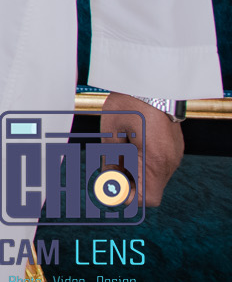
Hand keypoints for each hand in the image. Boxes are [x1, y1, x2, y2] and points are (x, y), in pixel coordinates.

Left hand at [100, 92, 183, 207]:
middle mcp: (169, 162)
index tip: (114, 189)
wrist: (150, 81)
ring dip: (136, 172)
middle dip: (130, 184)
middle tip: (111, 171)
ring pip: (154, 176)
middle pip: (151, 188)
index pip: (148, 199)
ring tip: (119, 154)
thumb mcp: (110, 134)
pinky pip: (159, 163)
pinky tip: (130, 146)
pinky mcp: (174, 146)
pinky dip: (144, 162)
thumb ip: (110, 162)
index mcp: (154, 161)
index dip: (130, 199)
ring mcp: (174, 154)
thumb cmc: (127, 105)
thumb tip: (107, 182)